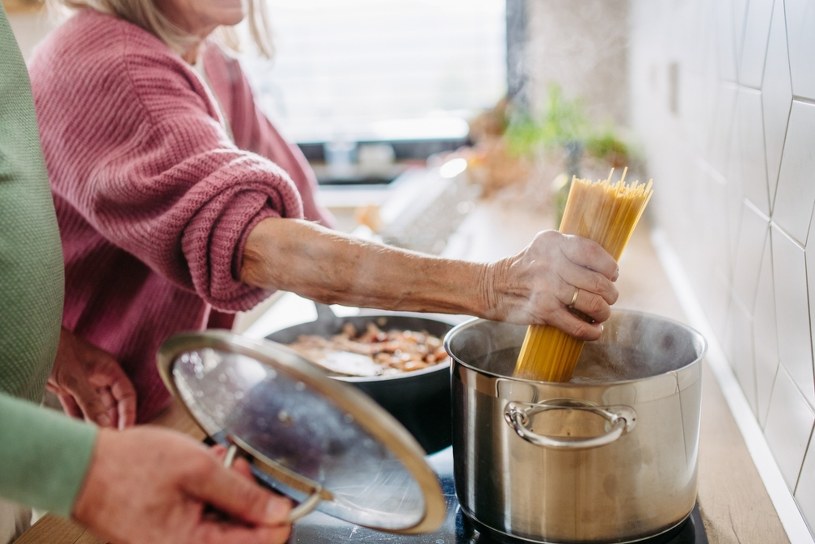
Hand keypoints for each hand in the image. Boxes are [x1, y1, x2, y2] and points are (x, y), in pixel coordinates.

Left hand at [47, 328, 136, 428]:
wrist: (34, 343)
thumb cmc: (57, 350)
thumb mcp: (75, 378)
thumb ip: (90, 402)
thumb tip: (106, 423)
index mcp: (108, 369)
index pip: (126, 394)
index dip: (128, 411)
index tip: (126, 429)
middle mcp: (99, 377)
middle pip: (112, 403)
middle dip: (113, 419)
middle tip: (113, 438)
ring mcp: (84, 384)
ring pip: (96, 407)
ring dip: (96, 421)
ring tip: (98, 437)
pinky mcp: (68, 390)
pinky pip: (77, 408)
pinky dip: (79, 418)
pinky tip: (81, 429)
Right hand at [73, 427, 292, 543]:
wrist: (81, 467)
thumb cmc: (128, 467)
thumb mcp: (198, 470)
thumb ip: (242, 493)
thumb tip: (278, 512)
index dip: (277, 517)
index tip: (285, 496)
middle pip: (242, 533)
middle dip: (247, 497)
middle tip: (237, 466)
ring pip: (222, 523)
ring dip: (228, 492)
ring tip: (217, 463)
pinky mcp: (166, 534)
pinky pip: (201, 519)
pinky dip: (208, 495)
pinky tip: (203, 472)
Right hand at [486, 230, 618, 339]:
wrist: (491, 287)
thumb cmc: (525, 269)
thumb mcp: (543, 248)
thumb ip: (570, 252)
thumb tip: (607, 271)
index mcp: (552, 242)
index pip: (593, 252)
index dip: (609, 267)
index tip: (612, 275)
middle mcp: (550, 262)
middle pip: (597, 281)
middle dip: (610, 294)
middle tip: (608, 298)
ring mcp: (547, 287)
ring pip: (593, 304)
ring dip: (603, 312)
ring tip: (601, 314)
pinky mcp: (543, 310)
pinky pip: (578, 325)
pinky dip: (592, 331)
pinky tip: (595, 330)